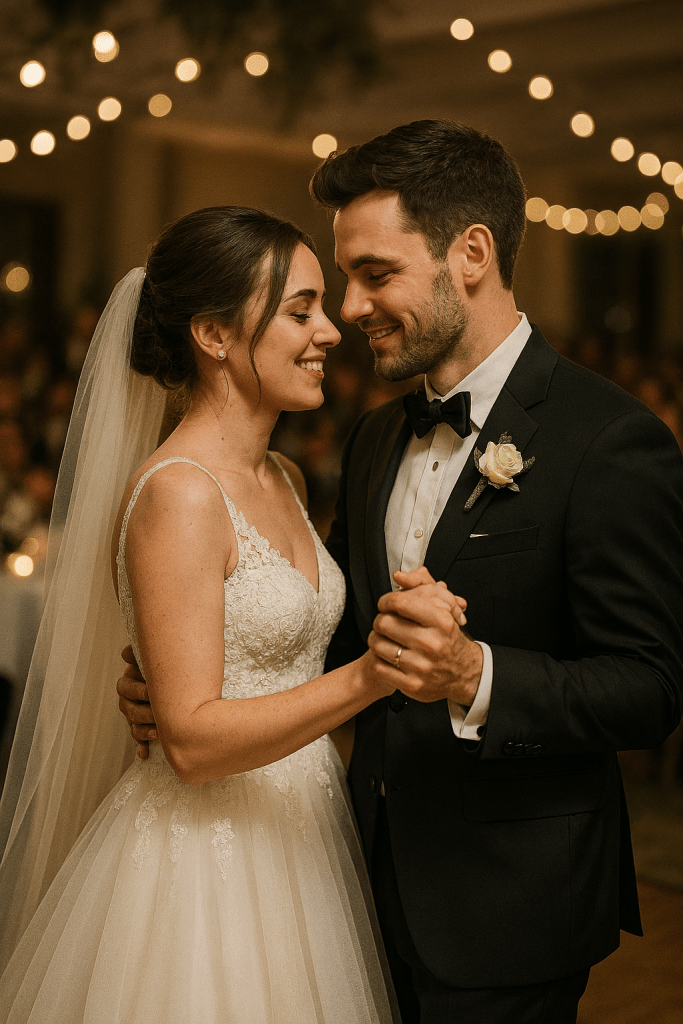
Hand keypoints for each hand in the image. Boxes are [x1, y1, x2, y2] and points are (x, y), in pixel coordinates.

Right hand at [116, 645, 156, 758]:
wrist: (175, 679)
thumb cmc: (164, 667)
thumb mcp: (153, 659)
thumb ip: (139, 655)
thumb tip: (126, 652)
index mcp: (128, 681)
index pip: (126, 688)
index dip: (139, 691)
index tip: (152, 692)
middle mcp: (128, 700)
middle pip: (130, 710)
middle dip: (146, 713)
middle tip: (160, 715)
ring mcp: (133, 715)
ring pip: (134, 726)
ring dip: (146, 731)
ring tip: (160, 733)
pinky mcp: (141, 728)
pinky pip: (138, 739)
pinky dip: (141, 746)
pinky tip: (144, 754)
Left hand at [368, 567, 482, 704]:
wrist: (463, 673)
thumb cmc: (448, 637)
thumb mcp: (444, 607)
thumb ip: (422, 586)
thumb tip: (399, 576)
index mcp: (441, 621)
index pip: (399, 602)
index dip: (386, 600)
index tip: (385, 604)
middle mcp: (431, 643)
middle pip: (384, 622)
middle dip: (380, 620)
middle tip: (385, 622)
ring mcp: (421, 666)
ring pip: (377, 644)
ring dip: (376, 639)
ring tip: (384, 638)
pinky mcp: (412, 685)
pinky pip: (379, 666)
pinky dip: (379, 660)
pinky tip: (388, 656)